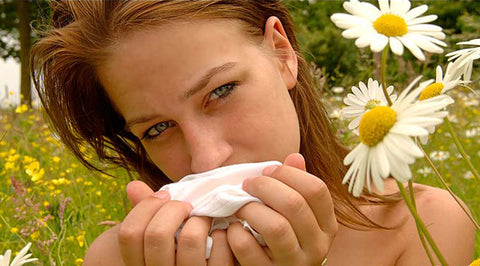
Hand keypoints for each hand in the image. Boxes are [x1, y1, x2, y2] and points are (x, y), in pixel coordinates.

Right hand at [118, 180, 233, 264]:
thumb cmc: (178, 252)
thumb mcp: (158, 238)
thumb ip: (148, 213)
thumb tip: (133, 185)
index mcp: (140, 264)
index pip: (129, 234)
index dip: (146, 207)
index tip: (164, 196)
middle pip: (157, 234)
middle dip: (174, 209)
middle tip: (187, 206)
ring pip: (190, 239)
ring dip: (200, 220)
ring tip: (203, 220)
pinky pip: (220, 251)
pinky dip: (222, 234)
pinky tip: (218, 234)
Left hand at [227, 153, 336, 264]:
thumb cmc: (281, 238)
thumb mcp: (295, 214)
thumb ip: (296, 186)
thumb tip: (294, 157)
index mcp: (327, 226)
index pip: (316, 190)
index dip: (289, 174)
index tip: (268, 171)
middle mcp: (318, 246)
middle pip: (294, 204)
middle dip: (265, 186)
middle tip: (248, 184)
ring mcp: (295, 263)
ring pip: (276, 226)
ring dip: (251, 208)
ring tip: (240, 205)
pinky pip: (248, 248)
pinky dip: (235, 233)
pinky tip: (233, 228)